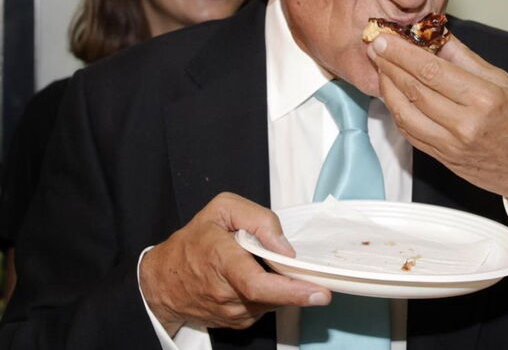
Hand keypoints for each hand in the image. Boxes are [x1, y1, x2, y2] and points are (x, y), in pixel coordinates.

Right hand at [139, 192, 330, 334]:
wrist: (162, 280)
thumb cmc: (195, 239)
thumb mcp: (223, 209)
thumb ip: (258, 219)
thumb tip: (285, 248)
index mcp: (221, 259)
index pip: (257, 283)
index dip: (291, 290)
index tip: (318, 292)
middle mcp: (225, 292)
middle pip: (272, 296)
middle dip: (299, 291)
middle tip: (321, 287)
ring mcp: (230, 312)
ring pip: (272, 303)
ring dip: (282, 289)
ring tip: (271, 268)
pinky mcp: (235, 323)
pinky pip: (264, 308)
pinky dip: (271, 295)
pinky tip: (261, 279)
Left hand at [367, 33, 507, 235]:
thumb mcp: (504, 82)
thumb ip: (466, 59)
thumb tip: (438, 36)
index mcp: (484, 99)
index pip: (431, 71)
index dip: (403, 54)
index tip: (386, 39)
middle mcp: (464, 124)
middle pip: (414, 90)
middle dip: (390, 66)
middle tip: (376, 47)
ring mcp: (451, 145)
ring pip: (405, 113)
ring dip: (387, 88)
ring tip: (380, 68)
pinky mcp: (442, 158)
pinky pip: (410, 132)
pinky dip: (397, 111)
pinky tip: (393, 95)